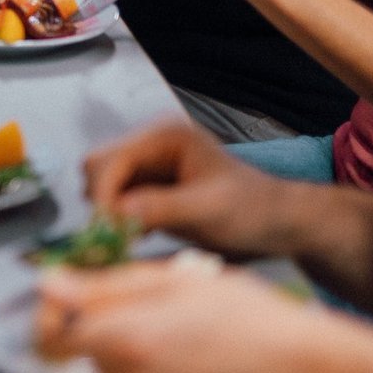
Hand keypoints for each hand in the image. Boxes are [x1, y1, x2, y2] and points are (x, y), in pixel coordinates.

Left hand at [37, 261, 336, 372]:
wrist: (304, 369)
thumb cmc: (248, 314)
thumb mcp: (174, 279)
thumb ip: (103, 285)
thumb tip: (48, 283)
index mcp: (126, 335)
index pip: (53, 335)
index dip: (53, 315)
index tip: (66, 301)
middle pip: (87, 349)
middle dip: (106, 325)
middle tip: (151, 307)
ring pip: (114, 371)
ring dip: (132, 350)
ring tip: (182, 331)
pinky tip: (193, 360)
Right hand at [83, 120, 299, 258]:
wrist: (275, 222)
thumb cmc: (252, 211)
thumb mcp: (210, 211)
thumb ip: (163, 208)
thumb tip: (116, 213)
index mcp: (165, 135)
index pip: (108, 158)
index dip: (104, 194)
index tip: (109, 231)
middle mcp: (150, 143)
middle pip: (97, 168)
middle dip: (103, 202)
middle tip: (122, 236)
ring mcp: (148, 164)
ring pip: (100, 185)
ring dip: (109, 213)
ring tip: (136, 236)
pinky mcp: (147, 186)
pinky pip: (114, 200)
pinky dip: (118, 220)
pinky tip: (141, 236)